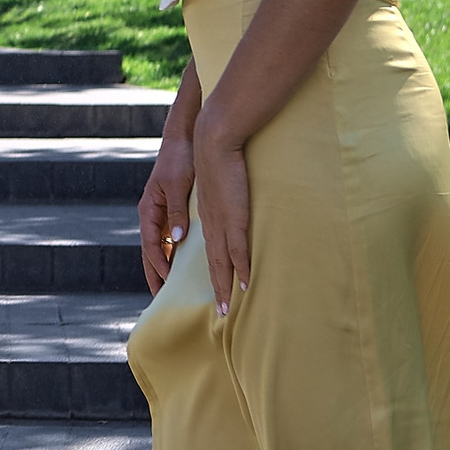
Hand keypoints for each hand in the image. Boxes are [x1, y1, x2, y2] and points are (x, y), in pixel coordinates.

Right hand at [138, 128, 193, 294]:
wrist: (183, 138)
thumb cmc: (179, 159)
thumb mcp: (177, 184)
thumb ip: (176, 210)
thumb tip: (178, 237)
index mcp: (149, 209)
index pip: (150, 245)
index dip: (158, 265)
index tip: (167, 282)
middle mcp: (152, 214)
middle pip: (150, 251)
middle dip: (154, 274)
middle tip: (160, 298)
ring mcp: (160, 214)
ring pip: (159, 247)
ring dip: (163, 267)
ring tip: (169, 288)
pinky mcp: (171, 211)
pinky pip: (170, 238)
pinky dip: (173, 254)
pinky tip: (181, 264)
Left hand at [193, 118, 252, 316]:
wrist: (213, 138)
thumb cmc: (216, 155)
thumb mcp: (216, 181)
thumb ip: (222, 197)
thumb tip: (228, 207)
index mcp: (205, 215)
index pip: (206, 251)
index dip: (210, 272)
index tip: (214, 289)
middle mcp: (209, 222)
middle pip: (211, 263)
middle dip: (216, 288)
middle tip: (220, 311)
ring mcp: (220, 220)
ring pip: (222, 261)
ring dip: (225, 286)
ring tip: (227, 308)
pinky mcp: (234, 215)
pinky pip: (237, 247)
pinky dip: (241, 267)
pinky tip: (244, 284)